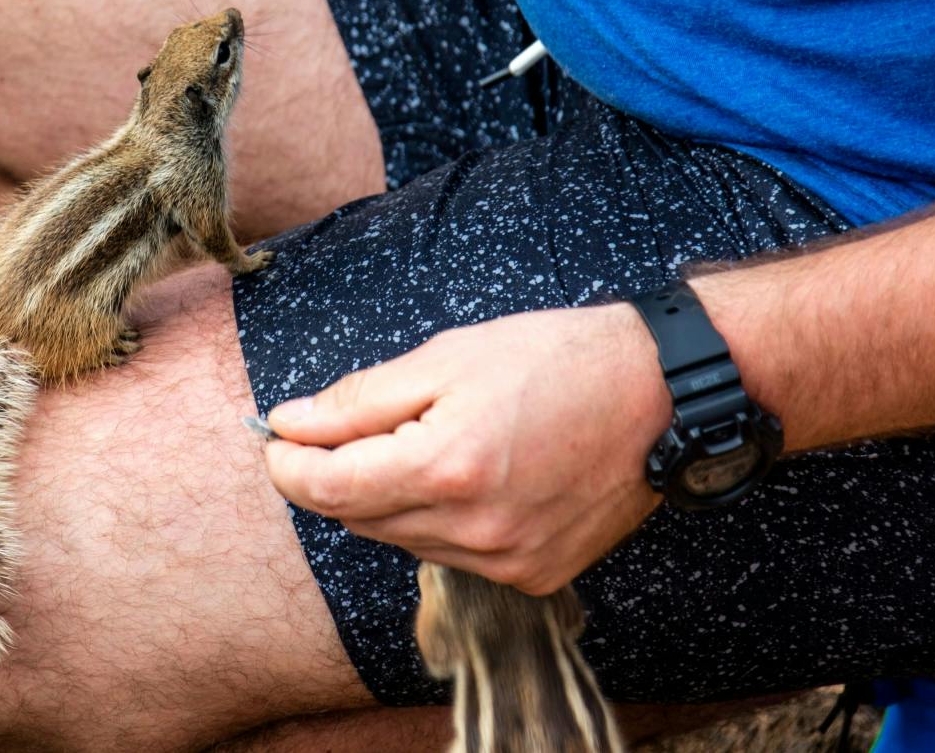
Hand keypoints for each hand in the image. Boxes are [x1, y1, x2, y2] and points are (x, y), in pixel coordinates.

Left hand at [262, 304, 672, 595]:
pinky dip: (437, 519)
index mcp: (448, 467)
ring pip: (402, 539)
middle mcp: (476, 529)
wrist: (660, 396)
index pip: (329, 488)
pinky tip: (464, 474)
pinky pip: (452, 555)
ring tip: (419, 440)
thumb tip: (288, 422)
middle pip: (359, 517)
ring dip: (387, 496)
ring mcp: (508, 561)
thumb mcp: (446, 357)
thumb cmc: (555, 359)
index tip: (274, 437)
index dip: (288, 463)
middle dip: (334, 474)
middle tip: (333, 428)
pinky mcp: (534, 576)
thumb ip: (359, 400)